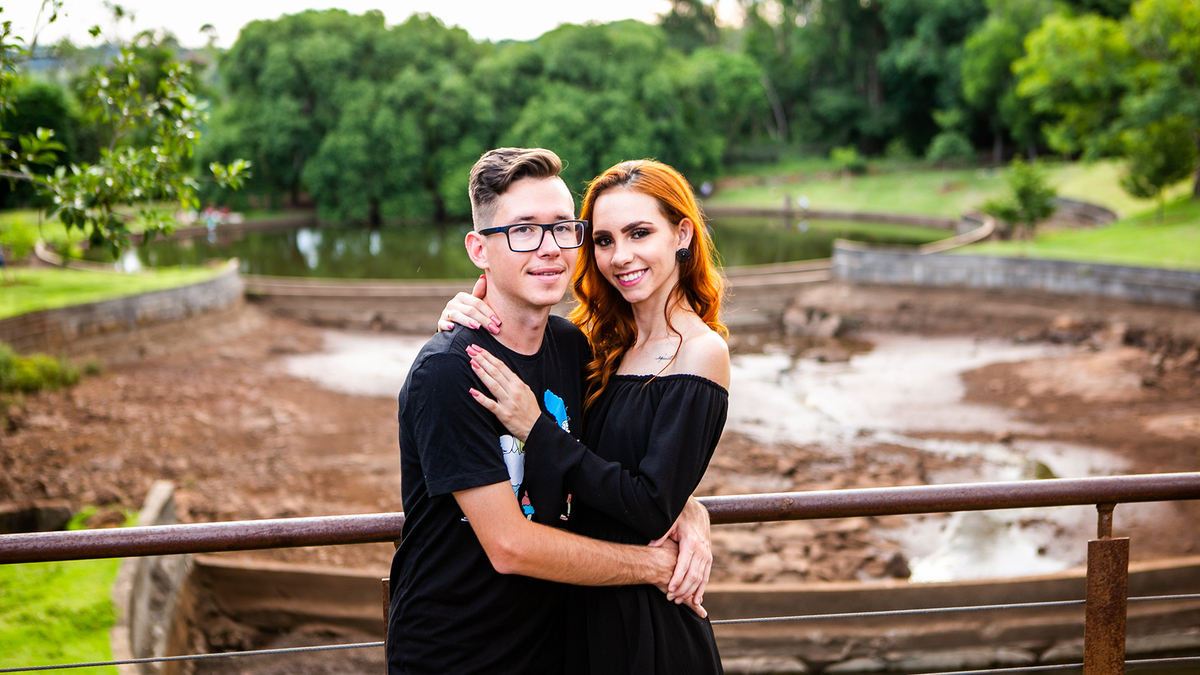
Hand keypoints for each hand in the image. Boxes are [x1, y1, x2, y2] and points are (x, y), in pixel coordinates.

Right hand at [439, 275, 500, 333]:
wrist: (454, 327)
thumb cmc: (469, 315)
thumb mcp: (475, 305)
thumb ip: (480, 293)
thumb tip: (483, 277)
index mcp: (462, 297)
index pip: (477, 303)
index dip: (489, 312)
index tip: (499, 322)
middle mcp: (453, 303)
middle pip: (470, 310)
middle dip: (483, 320)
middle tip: (494, 330)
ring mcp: (446, 313)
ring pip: (457, 315)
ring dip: (468, 321)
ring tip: (478, 327)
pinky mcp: (440, 323)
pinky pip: (443, 323)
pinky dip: (447, 325)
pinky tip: (453, 327)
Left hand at [467, 345, 540, 441]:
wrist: (536, 428)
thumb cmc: (530, 410)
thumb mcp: (526, 391)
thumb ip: (514, 381)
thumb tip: (503, 372)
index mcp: (518, 383)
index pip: (501, 366)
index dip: (488, 356)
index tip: (478, 349)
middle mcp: (513, 390)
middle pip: (495, 372)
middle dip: (482, 359)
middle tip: (470, 350)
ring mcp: (508, 402)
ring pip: (493, 384)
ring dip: (481, 373)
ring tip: (472, 363)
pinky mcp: (504, 414)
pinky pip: (491, 405)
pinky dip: (482, 398)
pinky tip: (473, 391)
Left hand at [650, 497, 711, 612]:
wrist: (697, 512)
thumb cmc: (680, 517)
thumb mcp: (670, 523)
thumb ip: (661, 535)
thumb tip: (651, 546)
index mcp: (691, 543)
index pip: (684, 566)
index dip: (677, 580)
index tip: (669, 590)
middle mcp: (701, 550)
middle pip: (693, 576)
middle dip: (682, 589)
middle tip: (671, 599)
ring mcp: (707, 554)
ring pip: (701, 578)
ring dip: (690, 592)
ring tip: (679, 601)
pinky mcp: (709, 557)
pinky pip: (706, 576)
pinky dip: (702, 589)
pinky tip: (696, 600)